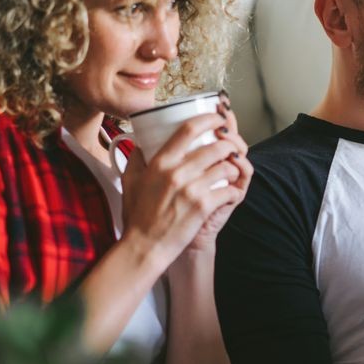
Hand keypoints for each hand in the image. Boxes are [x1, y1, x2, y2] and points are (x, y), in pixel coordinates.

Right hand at [120, 103, 250, 267]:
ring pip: (227, 167)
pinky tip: (228, 192)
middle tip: (232, 148)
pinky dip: (233, 190)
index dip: (209, 119)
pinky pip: (229, 190)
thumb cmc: (137, 215)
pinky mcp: (203, 206)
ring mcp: (192, 189)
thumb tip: (142, 142)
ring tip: (230, 172)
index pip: (189, 129)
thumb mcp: (130, 181)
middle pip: (216, 146)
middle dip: (230, 145)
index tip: (218, 117)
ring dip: (233, 168)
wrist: (144, 247)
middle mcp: (177, 172)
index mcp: (160, 162)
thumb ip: (136, 158)